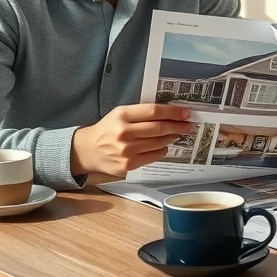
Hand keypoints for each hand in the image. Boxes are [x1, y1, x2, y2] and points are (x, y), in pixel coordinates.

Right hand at [70, 104, 192, 176]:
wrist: (89, 150)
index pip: (154, 111)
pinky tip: (164, 146)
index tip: (185, 113)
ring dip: (172, 138)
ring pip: (159, 142)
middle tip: (188, 125)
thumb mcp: (120, 114)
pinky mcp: (129, 164)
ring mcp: (127, 150)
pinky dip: (162, 150)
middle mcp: (124, 132)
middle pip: (159, 128)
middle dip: (177, 126)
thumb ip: (141, 113)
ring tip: (177, 134)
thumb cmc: (108, 129)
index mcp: (122, 115)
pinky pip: (154, 156)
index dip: (173, 112)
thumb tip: (169, 113)